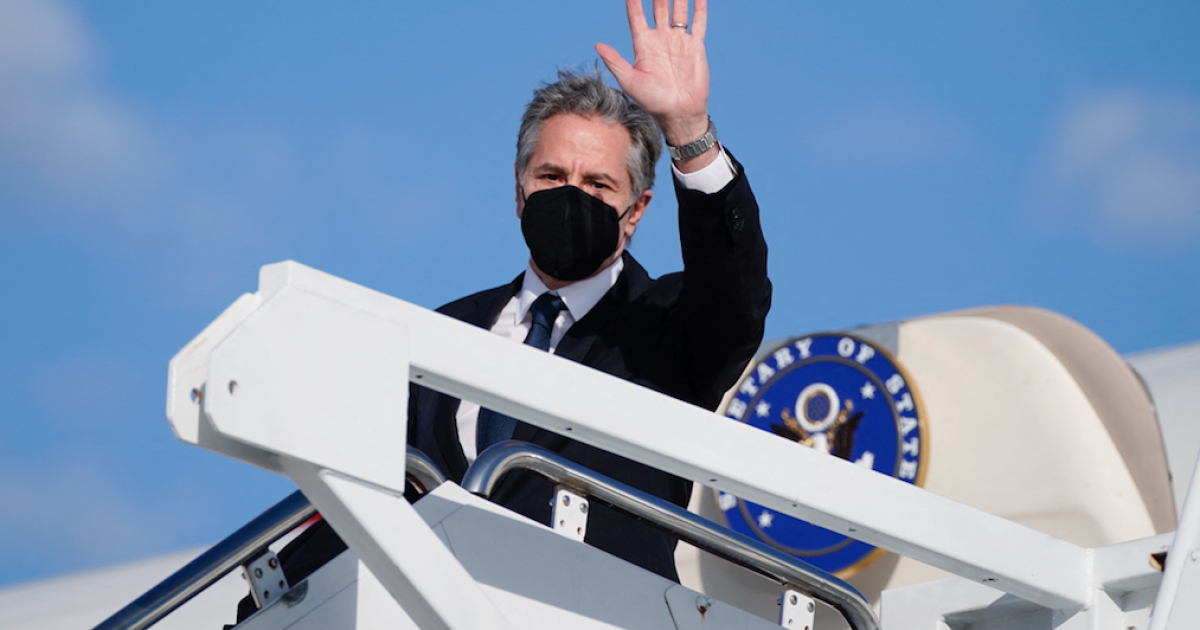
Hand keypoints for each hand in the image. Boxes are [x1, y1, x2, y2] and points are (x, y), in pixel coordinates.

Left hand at [596, 0, 709, 148]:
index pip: (637, 16)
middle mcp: (660, 39)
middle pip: (658, 7)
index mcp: (643, 45)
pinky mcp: (695, 46)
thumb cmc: (652, 102)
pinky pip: (698, 22)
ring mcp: (678, 41)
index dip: (634, 1)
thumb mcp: (630, 82)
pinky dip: (699, 8)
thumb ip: (615, 62)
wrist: (679, 113)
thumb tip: (598, 45)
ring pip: (678, 10)